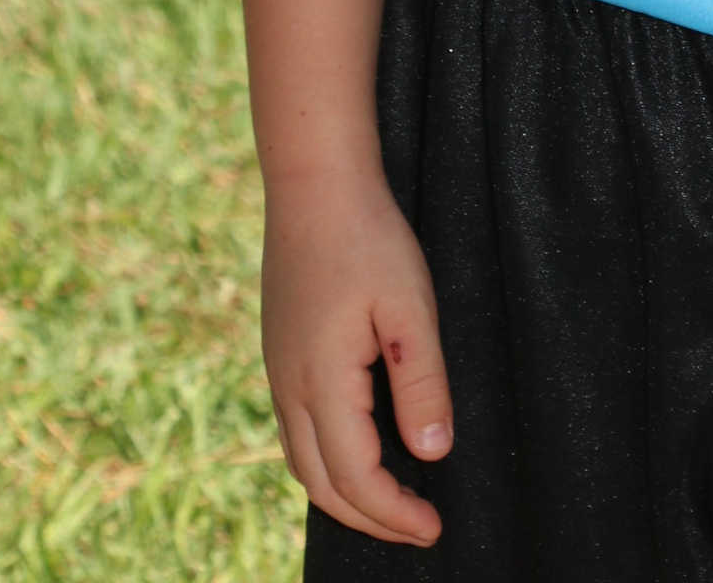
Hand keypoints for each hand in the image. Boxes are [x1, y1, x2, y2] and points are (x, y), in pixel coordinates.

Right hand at [261, 169, 453, 543]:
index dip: (395, 512)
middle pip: (323, 486)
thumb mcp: (410, 307)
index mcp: (323, 382)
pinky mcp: (279, 355)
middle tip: (419, 529)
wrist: (313, 184)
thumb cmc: (368, 238)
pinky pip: (296, 433)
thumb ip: (422, 384)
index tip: (434, 527)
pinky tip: (356, 452)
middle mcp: (290, 388)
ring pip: (303, 463)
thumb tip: (433, 455)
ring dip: (345, 495)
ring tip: (392, 504)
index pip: (357, 478)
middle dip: (371, 518)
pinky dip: (326, 463)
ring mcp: (278, 373)